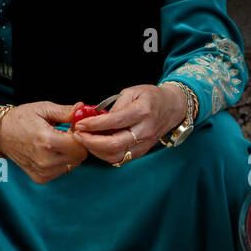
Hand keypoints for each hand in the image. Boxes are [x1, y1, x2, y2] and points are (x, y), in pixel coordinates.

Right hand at [0, 102, 89, 182]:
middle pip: (79, 156)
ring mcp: (43, 171)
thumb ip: (66, 111)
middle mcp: (45, 160)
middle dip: (77, 144)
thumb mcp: (43, 109)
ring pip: (73, 164)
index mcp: (47, 141)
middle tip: (66, 134)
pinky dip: (61, 162)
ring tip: (56, 142)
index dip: (81, 135)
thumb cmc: (20, 119)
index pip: (81, 145)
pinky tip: (50, 152)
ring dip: (70, 154)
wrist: (0, 133)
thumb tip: (84, 109)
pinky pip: (62, 170)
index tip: (74, 128)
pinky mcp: (40, 178)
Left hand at [70, 84, 184, 165]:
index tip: (80, 124)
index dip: (94, 125)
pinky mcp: (141, 152)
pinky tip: (96, 145)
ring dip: (96, 150)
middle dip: (91, 142)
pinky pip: (119, 158)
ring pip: (115, 155)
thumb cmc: (151, 97)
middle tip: (78, 135)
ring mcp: (144, 144)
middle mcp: (144, 131)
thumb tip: (95, 118)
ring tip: (85, 140)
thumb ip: (114, 106)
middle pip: (114, 145)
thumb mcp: (132, 92)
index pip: (114, 122)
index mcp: (142, 112)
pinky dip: (104, 154)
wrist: (172, 108)